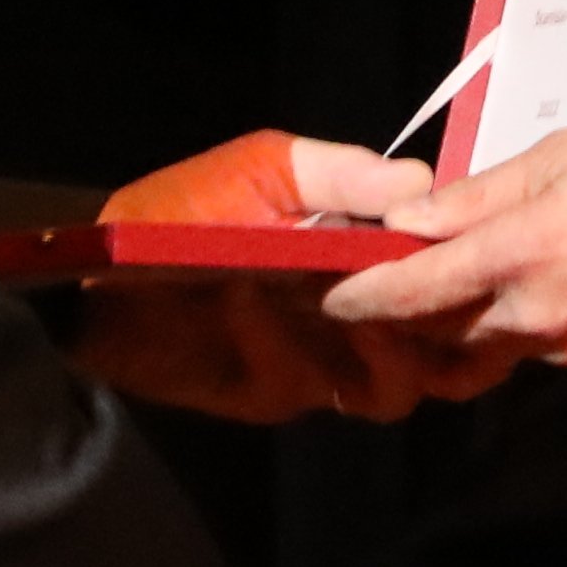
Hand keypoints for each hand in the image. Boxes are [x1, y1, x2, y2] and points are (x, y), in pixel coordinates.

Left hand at [64, 137, 511, 421]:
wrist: (96, 280)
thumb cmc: (184, 213)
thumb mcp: (266, 169)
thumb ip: (340, 174)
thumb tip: (418, 181)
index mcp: (362, 260)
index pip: (450, 280)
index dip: (469, 272)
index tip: (467, 249)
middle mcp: (355, 321)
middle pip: (446, 350)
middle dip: (440, 319)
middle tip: (413, 284)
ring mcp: (321, 365)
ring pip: (398, 385)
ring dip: (388, 345)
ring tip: (344, 298)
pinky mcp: (279, 396)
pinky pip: (328, 393)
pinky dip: (313, 353)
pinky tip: (278, 310)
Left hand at [323, 119, 566, 376]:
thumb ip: (487, 189)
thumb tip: (419, 213)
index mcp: (522, 252)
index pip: (415, 286)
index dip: (363, 293)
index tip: (329, 291)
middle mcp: (536, 313)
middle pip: (440, 327)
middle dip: (402, 311)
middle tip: (373, 286)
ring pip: (487, 341)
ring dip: (457, 319)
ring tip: (446, 285)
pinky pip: (534, 346)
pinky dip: (511, 324)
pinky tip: (523, 290)